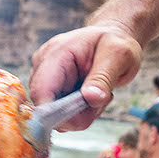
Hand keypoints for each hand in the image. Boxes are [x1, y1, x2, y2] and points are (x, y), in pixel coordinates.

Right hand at [29, 20, 143, 120]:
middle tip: (102, 99)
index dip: (54, 114)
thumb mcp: (117, 55)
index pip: (41, 91)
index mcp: (56, 54)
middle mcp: (43, 66)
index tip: (82, 119)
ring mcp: (45, 78)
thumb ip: (103, 77)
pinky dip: (80, 113)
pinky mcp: (51, 89)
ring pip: (55, 116)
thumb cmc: (114, 42)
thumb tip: (91, 99)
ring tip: (100, 94)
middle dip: (76, 114)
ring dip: (81, 114)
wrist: (111, 38)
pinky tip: (93, 97)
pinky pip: (62, 115)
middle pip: (46, 109)